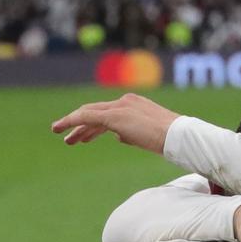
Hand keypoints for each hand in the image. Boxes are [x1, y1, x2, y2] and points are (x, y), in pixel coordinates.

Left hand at [50, 94, 179, 151]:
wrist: (178, 136)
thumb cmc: (170, 140)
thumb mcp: (147, 136)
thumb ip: (131, 134)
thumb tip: (118, 137)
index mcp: (134, 105)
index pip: (108, 113)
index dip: (93, 125)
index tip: (84, 136)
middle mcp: (125, 102)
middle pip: (95, 111)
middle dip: (80, 125)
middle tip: (68, 138)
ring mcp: (120, 107)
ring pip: (89, 114)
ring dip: (73, 125)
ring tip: (61, 136)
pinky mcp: (115, 116)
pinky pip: (88, 117)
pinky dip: (74, 122)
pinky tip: (64, 129)